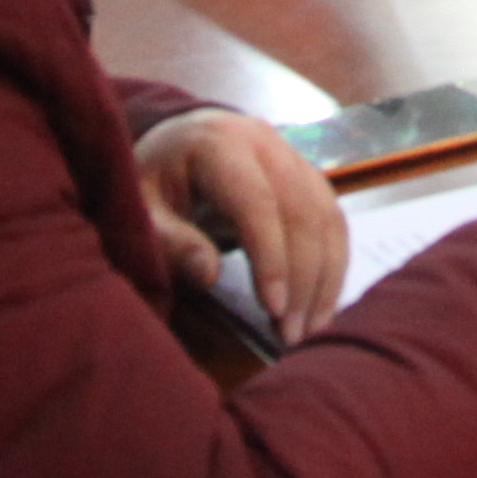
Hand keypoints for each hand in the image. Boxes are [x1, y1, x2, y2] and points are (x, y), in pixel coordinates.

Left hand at [138, 109, 349, 337]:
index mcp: (220, 144)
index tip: (272, 309)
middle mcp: (266, 143)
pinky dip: (333, 263)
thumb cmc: (153, 181)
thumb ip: (170, 239)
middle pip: (302, 212)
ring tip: (309, 328)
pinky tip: (321, 302)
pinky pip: (332, 219)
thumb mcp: (143, 208)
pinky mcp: (308, 175)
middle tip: (292, 335)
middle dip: (303, 278)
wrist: (175, 143)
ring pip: (327, 217)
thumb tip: (209, 275)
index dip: (271, 258)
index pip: (258, 203)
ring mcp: (293, 155)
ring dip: (326, 277)